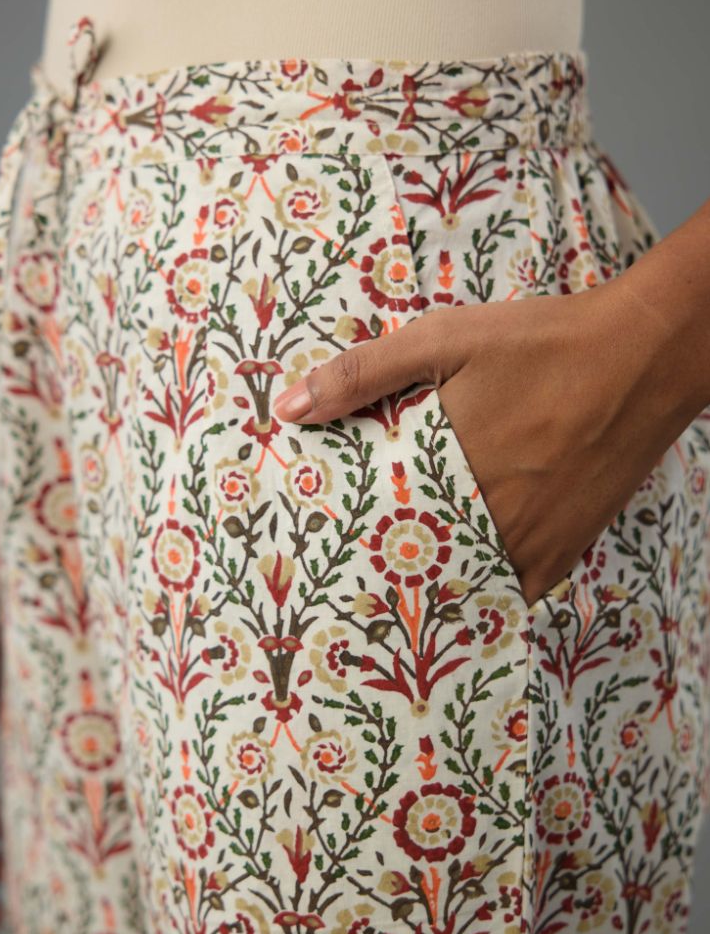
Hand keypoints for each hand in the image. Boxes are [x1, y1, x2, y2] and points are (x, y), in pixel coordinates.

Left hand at [272, 277, 692, 608]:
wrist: (643, 354)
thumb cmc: (540, 343)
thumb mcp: (444, 339)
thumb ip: (363, 375)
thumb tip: (289, 409)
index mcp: (446, 476)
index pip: (373, 534)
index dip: (342, 549)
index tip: (317, 559)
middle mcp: (486, 523)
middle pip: (415, 569)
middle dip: (381, 574)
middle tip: (347, 585)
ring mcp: (530, 545)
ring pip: (462, 588)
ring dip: (430, 589)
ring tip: (396, 594)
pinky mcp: (565, 550)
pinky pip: (513, 592)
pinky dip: (486, 593)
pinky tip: (463, 586)